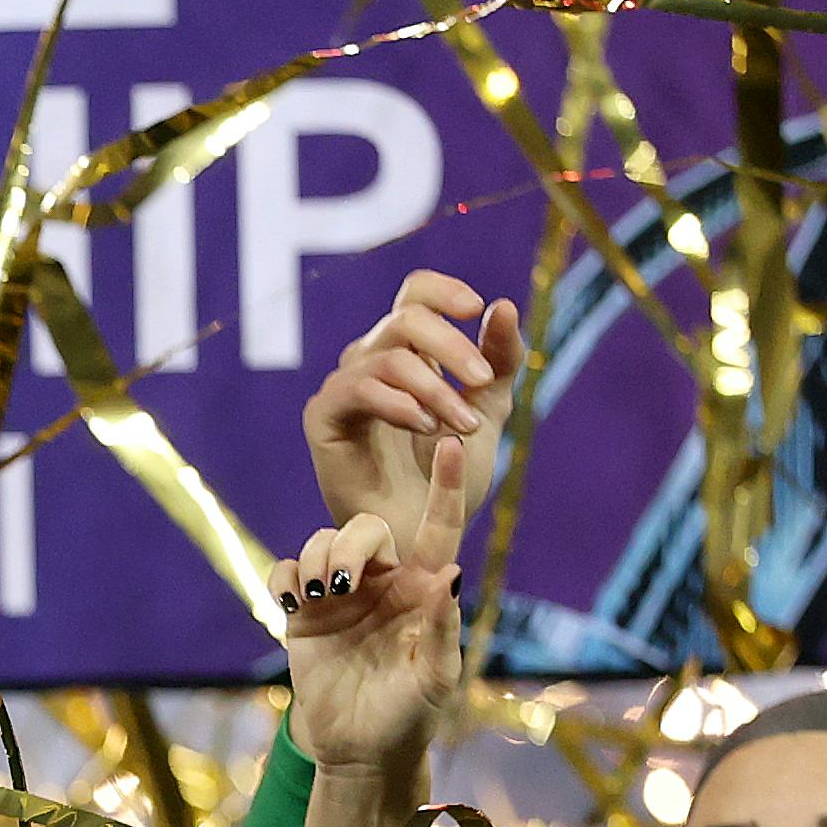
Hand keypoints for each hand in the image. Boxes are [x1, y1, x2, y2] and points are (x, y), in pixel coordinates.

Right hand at [277, 422, 474, 775]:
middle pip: (364, 529)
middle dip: (349, 547)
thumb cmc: (409, 718)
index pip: (437, 528)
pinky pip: (288, 570)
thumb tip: (450, 574)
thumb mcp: (435, 679)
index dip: (443, 488)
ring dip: (318, 562)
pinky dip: (285, 577)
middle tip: (339, 587)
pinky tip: (290, 603)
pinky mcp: (304, 613)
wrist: (360, 752)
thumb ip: (442, 627)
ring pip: (324, 543)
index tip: (447, 444)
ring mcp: (342, 596)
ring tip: (317, 599)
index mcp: (423, 590)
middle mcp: (384, 583)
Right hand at [302, 270, 521, 532]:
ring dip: (435, 389)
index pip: (415, 294)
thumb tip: (503, 305)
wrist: (422, 536)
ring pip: (389, 357)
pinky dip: (399, 403)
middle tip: (482, 384)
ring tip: (461, 427)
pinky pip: (359, 388)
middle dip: (452, 347)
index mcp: (409, 352)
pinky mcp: (323, 417)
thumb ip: (499, 362)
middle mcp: (371, 360)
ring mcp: (344, 387)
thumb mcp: (488, 411)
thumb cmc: (449, 477)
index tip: (475, 309)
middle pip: (406, 317)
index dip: (443, 291)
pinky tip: (426, 428)